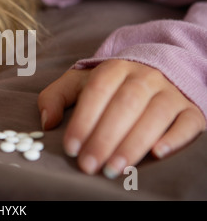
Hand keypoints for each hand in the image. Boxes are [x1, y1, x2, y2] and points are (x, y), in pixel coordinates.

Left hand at [38, 59, 204, 177]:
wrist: (156, 71)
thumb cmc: (111, 85)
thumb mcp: (79, 83)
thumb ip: (56, 97)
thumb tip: (47, 122)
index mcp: (115, 68)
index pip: (97, 91)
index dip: (83, 120)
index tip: (71, 147)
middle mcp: (144, 77)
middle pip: (125, 104)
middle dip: (105, 137)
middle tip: (89, 164)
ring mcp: (170, 92)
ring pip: (154, 115)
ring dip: (134, 143)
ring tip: (114, 168)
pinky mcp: (190, 109)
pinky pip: (187, 122)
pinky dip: (175, 138)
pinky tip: (157, 153)